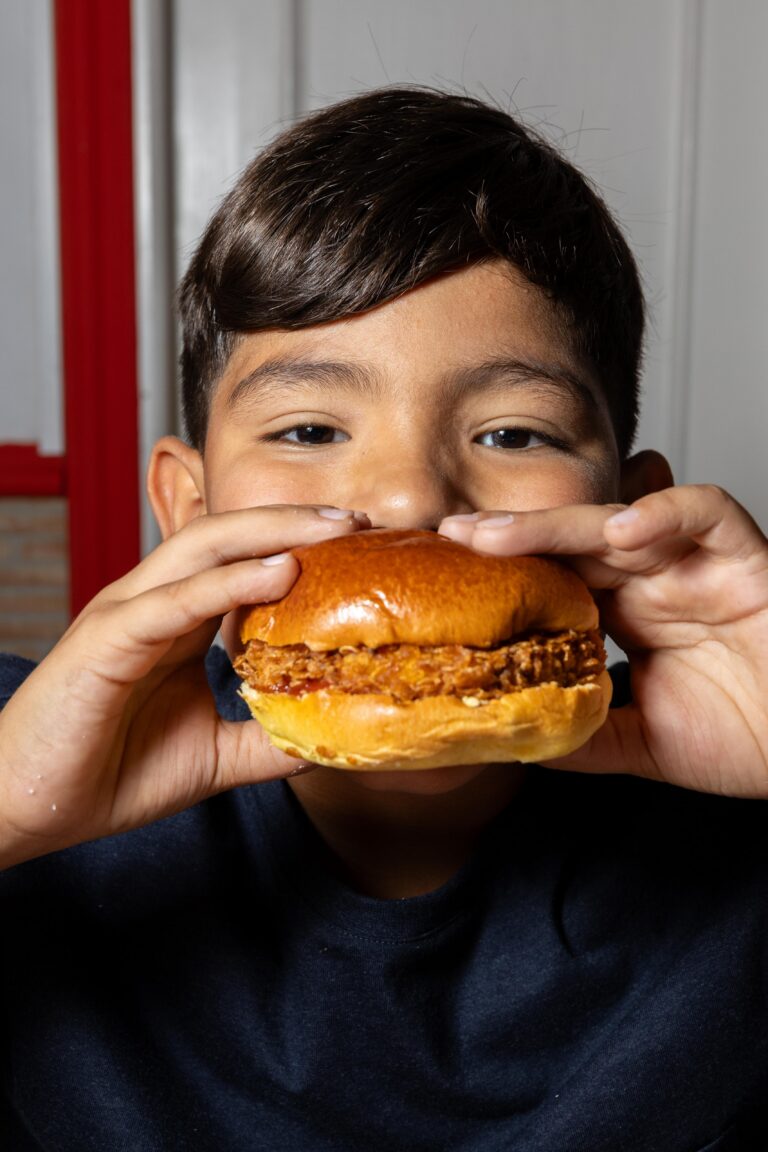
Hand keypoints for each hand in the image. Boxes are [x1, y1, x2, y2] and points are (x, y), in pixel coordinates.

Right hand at [0, 505, 368, 866]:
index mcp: (176, 621)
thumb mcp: (212, 757)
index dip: (300, 546)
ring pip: (204, 549)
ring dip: (274, 531)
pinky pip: (175, 601)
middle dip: (296, 521)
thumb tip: (328, 740)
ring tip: (335, 527)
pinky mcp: (106, 640)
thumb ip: (264, 741)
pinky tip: (280, 572)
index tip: (361, 547)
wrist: (30, 809)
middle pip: (229, 536)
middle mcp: (153, 603)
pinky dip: (229, 582)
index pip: (242, 561)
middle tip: (360, 519)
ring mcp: (127, 614)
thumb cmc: (110, 773)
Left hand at [440, 486, 767, 796]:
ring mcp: (695, 565)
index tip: (449, 576)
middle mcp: (653, 581)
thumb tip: (514, 741)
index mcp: (626, 614)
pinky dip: (667, 512)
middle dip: (513, 535)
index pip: (555, 576)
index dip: (505, 572)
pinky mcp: (744, 559)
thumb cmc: (745, 739)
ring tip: (502, 533)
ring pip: (621, 519)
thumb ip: (582, 737)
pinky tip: (622, 530)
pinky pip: (707, 514)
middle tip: (453, 534)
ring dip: (561, 522)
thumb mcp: (641, 744)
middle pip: (573, 541)